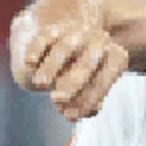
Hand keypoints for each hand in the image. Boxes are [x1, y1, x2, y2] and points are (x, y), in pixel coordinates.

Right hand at [9, 0, 126, 119]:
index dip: (88, 99)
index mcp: (115, 57)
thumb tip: (72, 114)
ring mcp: (76, 33)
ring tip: (41, 84)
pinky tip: (30, 63)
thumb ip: (86, 103)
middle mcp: (98, 42)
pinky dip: (36, 50)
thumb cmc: (85, 76)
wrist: (75, 43)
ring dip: (51, 67)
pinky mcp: (52, 30)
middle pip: (87, 63)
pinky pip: (43, 38)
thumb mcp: (92, 89)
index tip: (70, 115)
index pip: (104, 80)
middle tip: (57, 98)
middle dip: (72, 82)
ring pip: (64, 48)